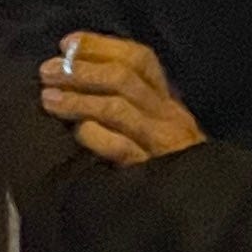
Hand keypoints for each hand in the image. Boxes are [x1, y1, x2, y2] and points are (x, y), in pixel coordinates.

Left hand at [40, 30, 204, 165]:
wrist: (202, 207)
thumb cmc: (166, 160)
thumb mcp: (157, 124)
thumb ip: (129, 99)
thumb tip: (75, 69)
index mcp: (167, 98)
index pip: (138, 58)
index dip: (100, 45)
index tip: (67, 43)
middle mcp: (167, 115)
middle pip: (123, 79)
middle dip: (81, 71)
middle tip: (48, 71)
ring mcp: (159, 142)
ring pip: (117, 108)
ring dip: (78, 99)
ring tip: (48, 99)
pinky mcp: (150, 171)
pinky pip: (120, 147)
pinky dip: (95, 136)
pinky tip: (77, 132)